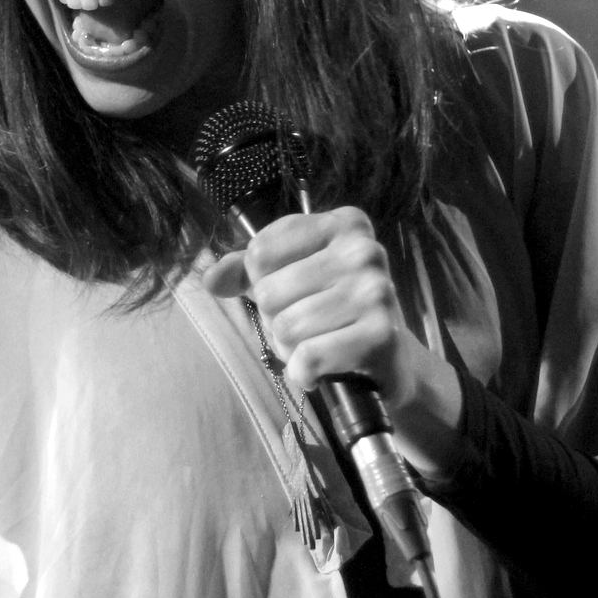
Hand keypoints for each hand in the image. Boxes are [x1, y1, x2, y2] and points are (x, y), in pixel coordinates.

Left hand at [201, 207, 463, 467]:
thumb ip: (245, 270)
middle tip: (309, 326)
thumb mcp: (289, 278)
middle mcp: (364, 250)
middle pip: (269, 292)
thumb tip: (210, 280)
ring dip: (291, 349)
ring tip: (318, 345)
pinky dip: (304, 374)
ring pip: (286, 327)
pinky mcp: (381, 336)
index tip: (293, 292)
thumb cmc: (330, 311)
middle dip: (277, 320)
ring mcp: (376, 292)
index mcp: (344, 224)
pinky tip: (322, 370)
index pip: (260, 252)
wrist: (387, 361)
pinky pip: (308, 357)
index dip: (262, 282)